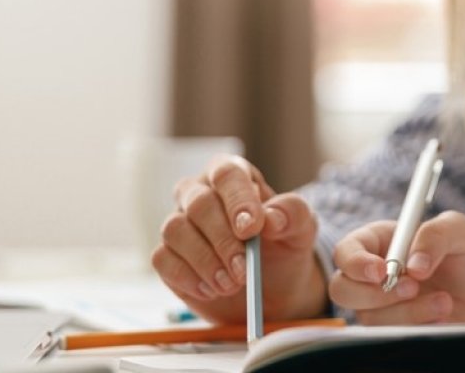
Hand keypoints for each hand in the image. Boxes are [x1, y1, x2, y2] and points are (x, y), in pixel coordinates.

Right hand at [150, 155, 326, 323]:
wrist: (273, 289)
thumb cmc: (284, 247)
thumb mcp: (301, 229)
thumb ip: (293, 215)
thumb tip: (271, 217)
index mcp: (235, 177)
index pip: (227, 173)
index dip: (237, 198)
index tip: (251, 228)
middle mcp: (201, 193)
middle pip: (198, 203)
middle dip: (223, 239)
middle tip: (245, 270)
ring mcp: (180, 223)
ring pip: (175, 230)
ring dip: (205, 261)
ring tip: (232, 284)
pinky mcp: (167, 255)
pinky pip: (163, 258)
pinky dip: (188, 277)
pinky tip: (212, 290)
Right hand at [329, 211, 464, 324]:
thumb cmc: (462, 252)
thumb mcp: (456, 229)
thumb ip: (434, 235)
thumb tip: (413, 265)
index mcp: (376, 241)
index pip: (346, 252)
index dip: (356, 263)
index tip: (382, 271)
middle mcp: (369, 275)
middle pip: (343, 290)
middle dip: (376, 293)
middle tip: (413, 287)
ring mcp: (377, 305)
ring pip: (369, 317)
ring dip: (408, 312)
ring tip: (444, 301)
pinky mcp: (392, 328)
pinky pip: (390, 335)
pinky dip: (418, 327)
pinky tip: (442, 316)